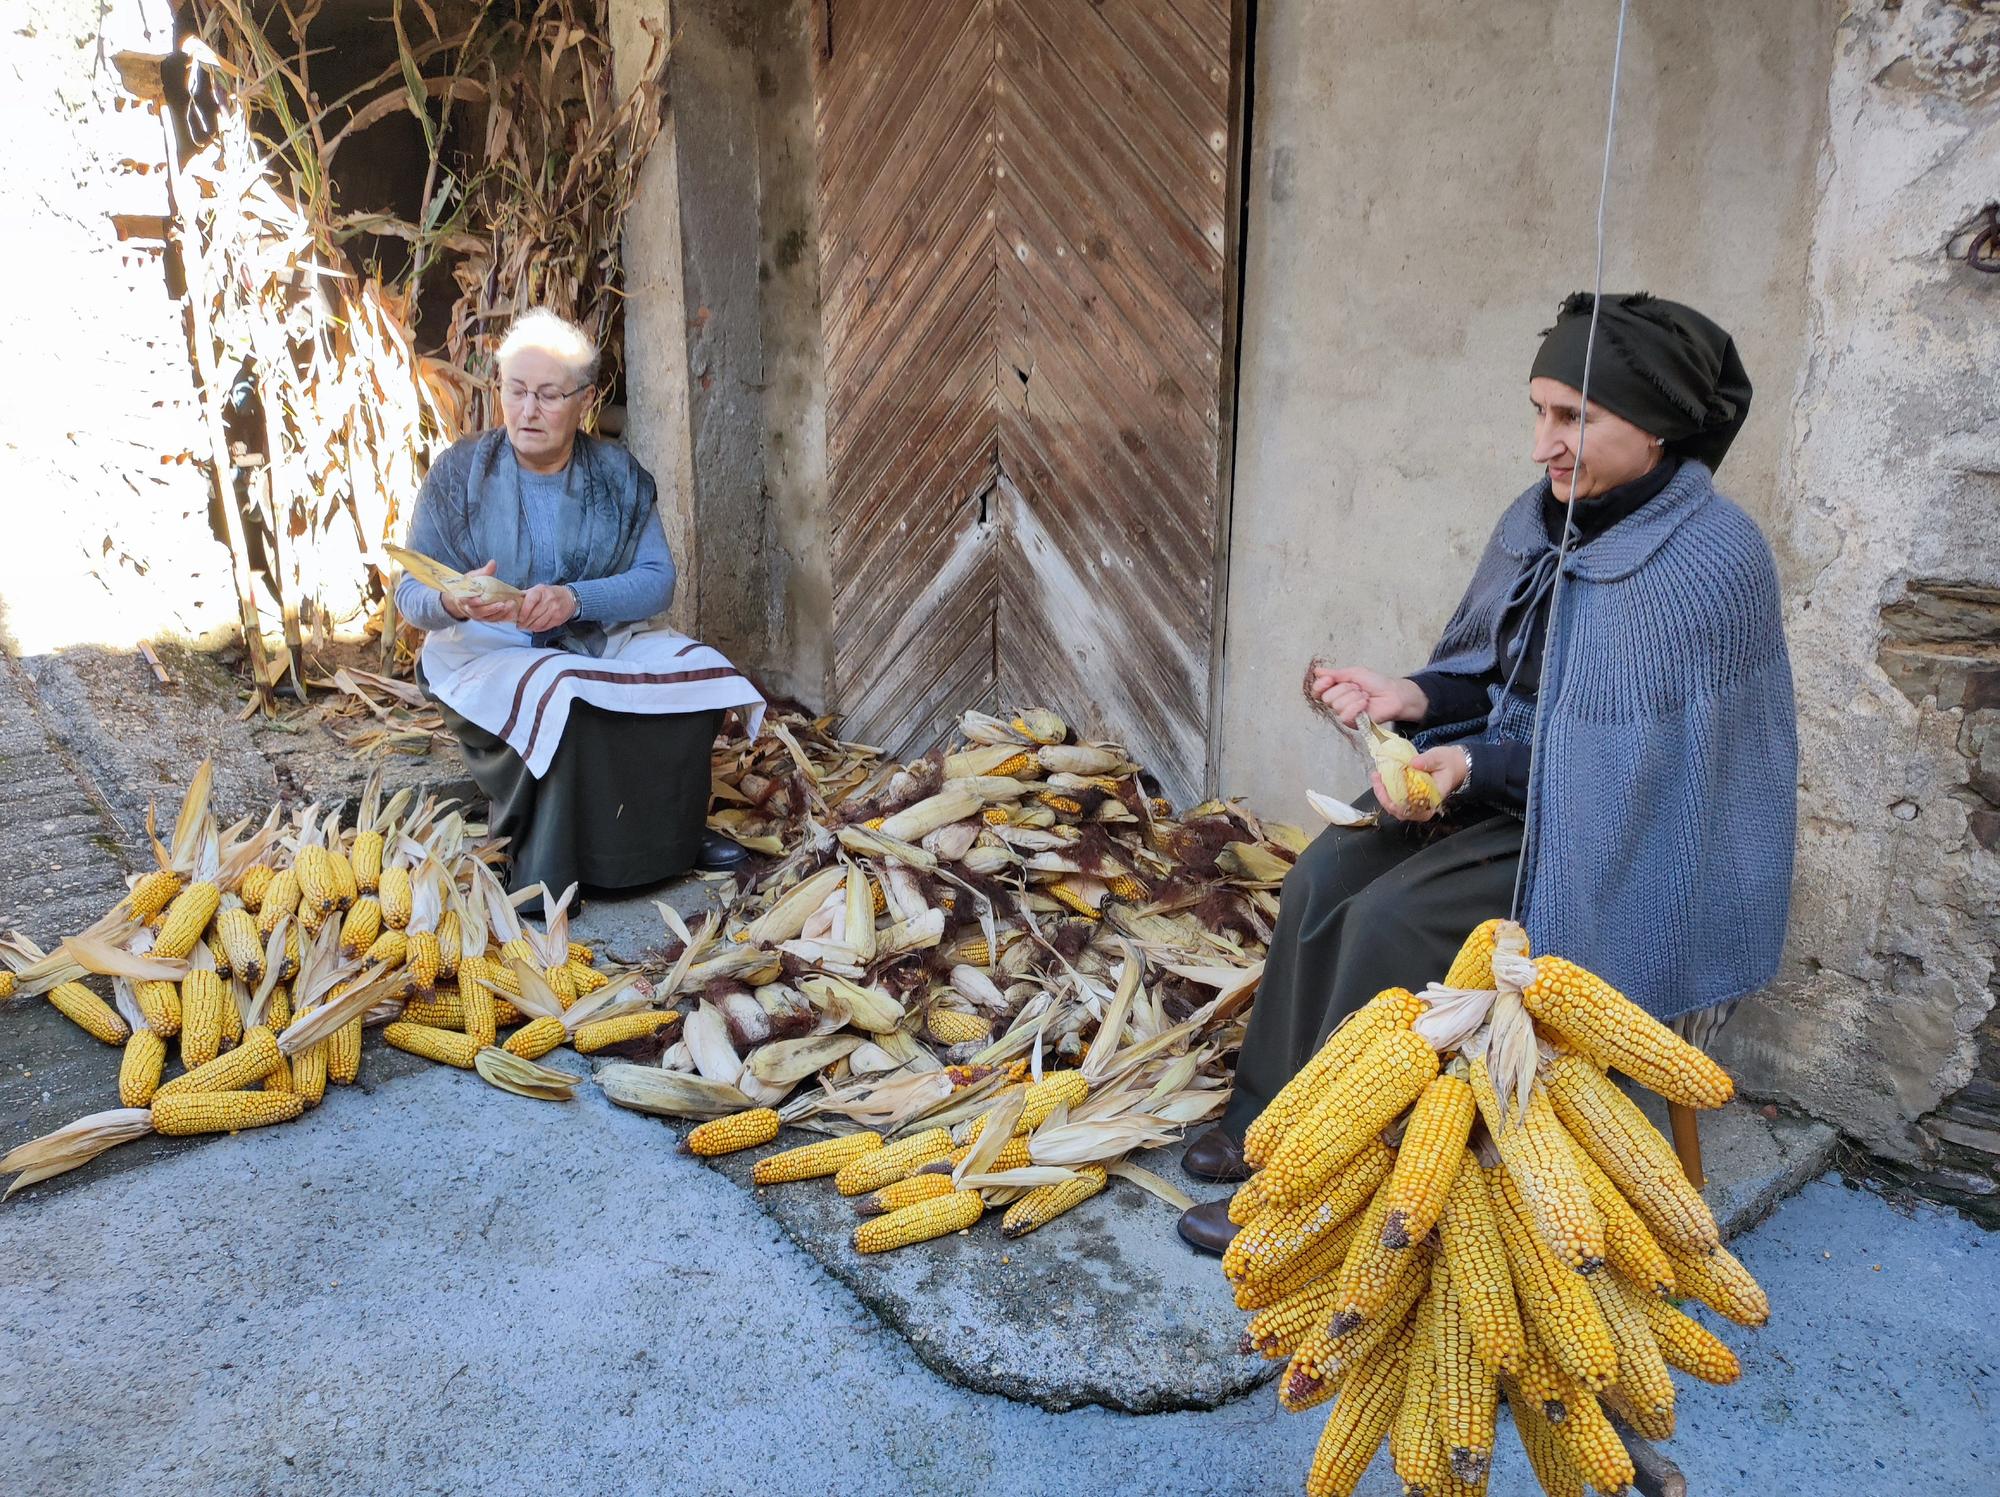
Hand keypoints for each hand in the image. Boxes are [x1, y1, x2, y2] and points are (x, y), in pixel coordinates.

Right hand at [443, 561, 517, 623]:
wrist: (464, 598)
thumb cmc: (469, 586)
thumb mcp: (473, 577)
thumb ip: (483, 572)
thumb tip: (493, 562)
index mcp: (464, 598)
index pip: (466, 601)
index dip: (473, 602)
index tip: (480, 600)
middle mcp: (471, 609)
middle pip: (480, 612)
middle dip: (491, 609)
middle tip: (503, 604)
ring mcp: (479, 616)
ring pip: (489, 618)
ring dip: (500, 613)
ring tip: (511, 605)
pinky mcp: (487, 619)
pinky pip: (495, 620)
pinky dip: (504, 617)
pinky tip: (513, 612)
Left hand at [517, 582, 578, 633]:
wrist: (568, 597)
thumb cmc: (549, 594)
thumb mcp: (537, 590)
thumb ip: (525, 596)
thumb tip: (510, 602)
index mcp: (540, 591)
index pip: (530, 602)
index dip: (523, 612)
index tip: (519, 618)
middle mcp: (549, 600)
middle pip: (533, 615)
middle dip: (524, 622)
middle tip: (519, 625)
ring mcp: (555, 610)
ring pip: (539, 623)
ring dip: (530, 627)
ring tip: (526, 627)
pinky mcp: (558, 618)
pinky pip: (545, 627)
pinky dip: (538, 629)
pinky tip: (535, 627)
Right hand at [1308, 665, 1427, 726]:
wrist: (1392, 694)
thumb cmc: (1376, 683)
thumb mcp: (1354, 673)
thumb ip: (1335, 673)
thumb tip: (1317, 671)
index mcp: (1336, 690)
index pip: (1316, 691)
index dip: (1320, 685)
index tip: (1330, 679)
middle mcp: (1337, 703)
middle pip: (1326, 698)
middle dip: (1344, 689)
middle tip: (1358, 687)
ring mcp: (1344, 714)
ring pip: (1337, 706)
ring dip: (1354, 697)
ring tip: (1364, 696)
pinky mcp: (1352, 723)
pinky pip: (1345, 716)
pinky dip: (1356, 707)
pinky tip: (1365, 704)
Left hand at [1370, 747, 1469, 823]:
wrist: (1454, 765)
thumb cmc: (1447, 763)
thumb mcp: (1439, 757)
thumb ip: (1428, 761)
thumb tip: (1414, 763)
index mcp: (1433, 798)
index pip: (1414, 810)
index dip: (1397, 804)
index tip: (1386, 789)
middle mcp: (1424, 806)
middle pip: (1401, 812)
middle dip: (1384, 797)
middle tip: (1376, 779)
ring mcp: (1417, 804)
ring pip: (1395, 808)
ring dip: (1382, 794)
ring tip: (1375, 777)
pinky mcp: (1411, 798)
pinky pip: (1396, 800)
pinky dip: (1386, 791)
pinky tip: (1379, 778)